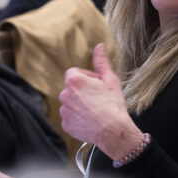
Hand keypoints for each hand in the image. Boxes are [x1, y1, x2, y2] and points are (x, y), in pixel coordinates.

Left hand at [59, 44, 143, 159]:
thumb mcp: (110, 79)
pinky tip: (91, 120)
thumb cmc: (113, 105)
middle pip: (72, 88)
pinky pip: (70, 117)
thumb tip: (99, 46)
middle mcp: (64, 94)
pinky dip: (78, 118)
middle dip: (83, 91)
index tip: (97, 85)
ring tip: (95, 110)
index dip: (87, 77)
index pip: (74, 72)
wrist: (113, 131)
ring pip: (71, 102)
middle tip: (98, 98)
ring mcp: (64, 110)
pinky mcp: (65, 124)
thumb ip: (101, 61)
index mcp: (74, 80)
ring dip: (80, 104)